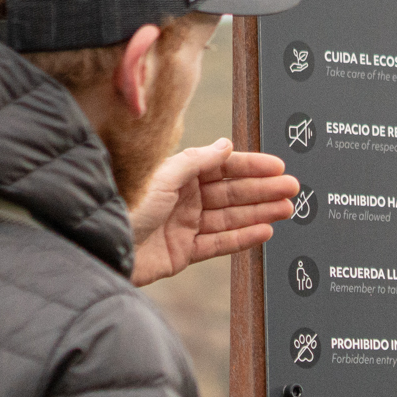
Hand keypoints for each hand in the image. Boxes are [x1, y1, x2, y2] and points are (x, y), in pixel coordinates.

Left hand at [128, 141, 300, 286]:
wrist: (105, 246)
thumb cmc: (125, 206)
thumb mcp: (164, 176)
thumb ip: (197, 161)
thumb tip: (226, 144)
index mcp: (178, 175)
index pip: (223, 167)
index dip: (251, 167)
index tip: (277, 167)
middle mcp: (184, 198)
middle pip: (231, 192)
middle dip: (263, 190)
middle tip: (291, 189)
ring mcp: (185, 225)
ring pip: (231, 217)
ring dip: (260, 212)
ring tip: (286, 209)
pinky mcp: (184, 252)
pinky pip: (220, 243)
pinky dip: (243, 238)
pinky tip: (264, 231)